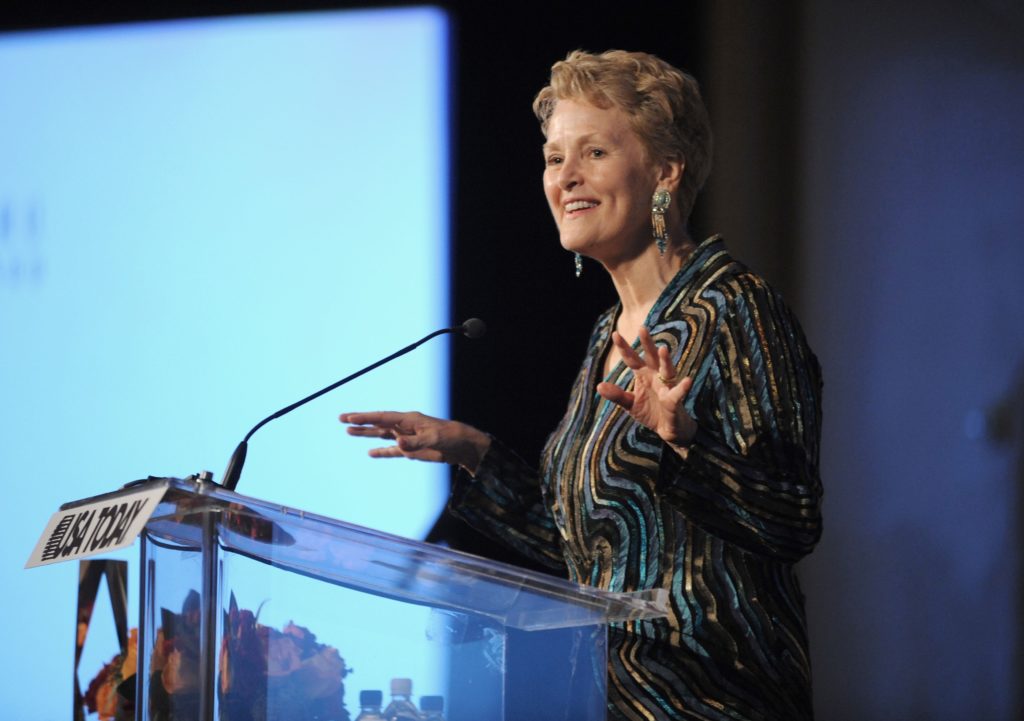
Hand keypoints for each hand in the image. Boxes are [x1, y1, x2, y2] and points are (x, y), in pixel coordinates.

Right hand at [339, 411, 490, 473]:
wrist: (463, 446)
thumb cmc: (450, 436)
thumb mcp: (433, 438)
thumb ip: (414, 442)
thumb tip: (397, 444)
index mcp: (409, 419)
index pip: (382, 417)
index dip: (365, 417)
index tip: (349, 417)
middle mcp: (405, 426)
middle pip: (378, 423)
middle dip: (360, 422)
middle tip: (342, 419)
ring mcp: (407, 438)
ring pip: (382, 435)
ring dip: (367, 434)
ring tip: (349, 432)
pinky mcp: (411, 450)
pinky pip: (392, 451)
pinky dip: (381, 452)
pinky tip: (370, 453)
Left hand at [596, 327, 697, 448]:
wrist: (668, 429)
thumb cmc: (650, 411)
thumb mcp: (629, 404)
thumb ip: (616, 395)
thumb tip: (599, 386)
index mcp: (643, 374)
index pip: (632, 359)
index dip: (624, 347)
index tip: (615, 334)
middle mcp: (656, 376)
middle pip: (651, 357)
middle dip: (647, 343)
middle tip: (641, 328)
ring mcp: (667, 387)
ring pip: (667, 370)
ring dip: (665, 360)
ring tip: (663, 349)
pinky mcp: (674, 401)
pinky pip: (678, 393)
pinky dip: (682, 387)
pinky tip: (687, 381)